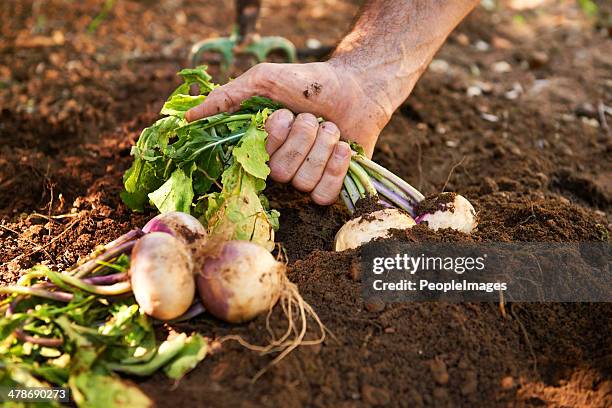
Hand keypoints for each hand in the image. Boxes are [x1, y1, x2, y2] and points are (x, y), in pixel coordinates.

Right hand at [185, 61, 392, 204]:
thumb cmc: (307, 82)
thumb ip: (228, 98)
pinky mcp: (328, 187)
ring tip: (331, 127)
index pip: (252, 160)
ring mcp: (303, 179)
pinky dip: (336, 167)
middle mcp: (278, 165)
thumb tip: (188, 117)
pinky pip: (323, 195)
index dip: (273, 138)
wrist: (356, 87)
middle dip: (303, 137)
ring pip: (304, 182)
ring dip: (322, 147)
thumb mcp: (263, 79)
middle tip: (313, 117)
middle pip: (281, 172)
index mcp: (259, 145)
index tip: (284, 113)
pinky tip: (343, 147)